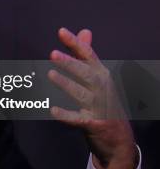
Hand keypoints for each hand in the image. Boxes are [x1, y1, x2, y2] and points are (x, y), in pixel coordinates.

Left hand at [48, 28, 137, 168]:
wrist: (119, 137)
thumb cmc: (104, 101)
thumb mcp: (98, 76)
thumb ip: (86, 55)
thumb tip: (84, 31)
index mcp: (101, 74)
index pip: (88, 55)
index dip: (75, 43)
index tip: (61, 31)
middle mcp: (102, 88)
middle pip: (86, 73)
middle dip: (70, 63)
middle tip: (52, 54)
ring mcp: (99, 106)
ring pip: (81, 94)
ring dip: (67, 84)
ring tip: (50, 74)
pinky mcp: (94, 124)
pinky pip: (78, 119)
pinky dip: (66, 115)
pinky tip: (52, 110)